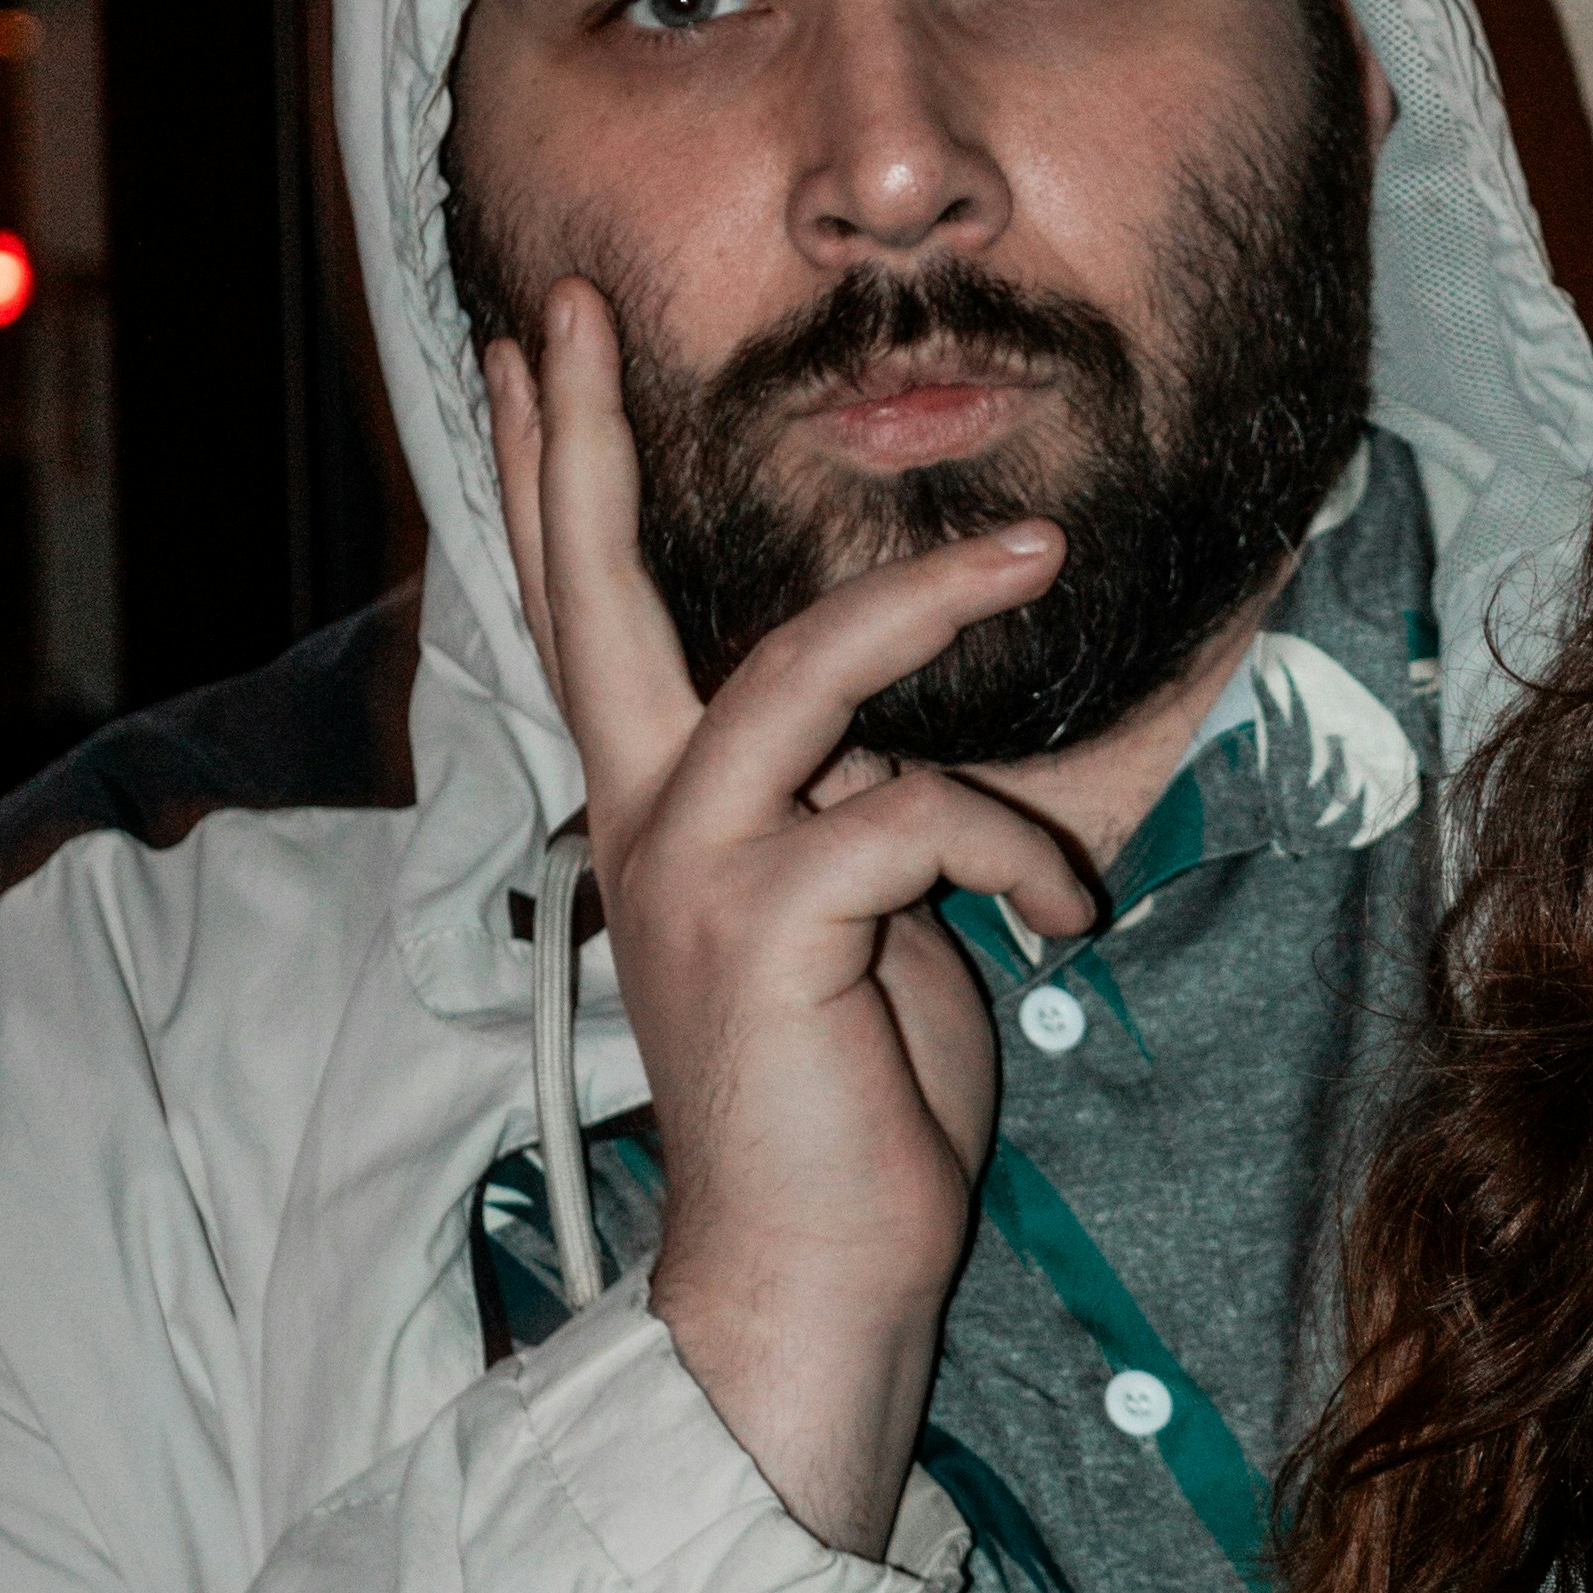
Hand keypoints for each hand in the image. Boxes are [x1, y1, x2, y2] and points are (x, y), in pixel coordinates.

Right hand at [485, 284, 1094, 1557]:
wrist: (815, 1277)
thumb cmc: (858, 1104)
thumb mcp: (895, 912)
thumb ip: (920, 797)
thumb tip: (1034, 710)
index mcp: (664, 808)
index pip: (588, 614)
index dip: (549, 480)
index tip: (528, 352)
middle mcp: (649, 821)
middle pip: (591, 594)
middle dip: (578, 446)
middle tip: (566, 315)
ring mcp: (693, 870)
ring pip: (795, 673)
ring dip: (927, 604)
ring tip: (1037, 550)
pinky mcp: (765, 929)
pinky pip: (912, 815)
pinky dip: (1018, 849)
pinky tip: (1064, 919)